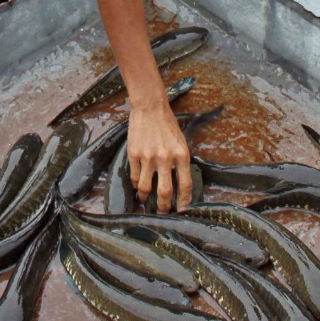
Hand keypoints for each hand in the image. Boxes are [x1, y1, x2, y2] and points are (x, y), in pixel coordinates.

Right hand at [127, 98, 191, 212]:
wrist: (150, 107)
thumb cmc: (168, 125)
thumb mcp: (181, 142)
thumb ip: (180, 162)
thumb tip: (178, 183)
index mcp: (181, 155)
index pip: (185, 185)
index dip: (184, 201)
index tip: (182, 210)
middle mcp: (165, 158)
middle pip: (165, 192)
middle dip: (164, 207)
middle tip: (163, 212)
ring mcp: (148, 157)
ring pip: (146, 188)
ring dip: (146, 199)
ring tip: (146, 202)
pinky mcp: (134, 154)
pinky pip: (135, 177)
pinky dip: (136, 185)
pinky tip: (138, 186)